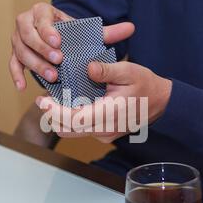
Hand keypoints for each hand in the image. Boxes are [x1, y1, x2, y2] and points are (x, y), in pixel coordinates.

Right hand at [9, 2, 134, 89]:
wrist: (56, 41)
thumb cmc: (72, 37)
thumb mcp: (88, 34)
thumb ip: (107, 32)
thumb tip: (131, 28)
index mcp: (43, 12)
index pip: (41, 17)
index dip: (47, 29)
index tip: (58, 42)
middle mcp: (26, 23)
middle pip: (27, 34)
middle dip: (42, 48)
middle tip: (58, 62)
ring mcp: (18, 40)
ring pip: (20, 51)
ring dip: (34, 64)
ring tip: (52, 77)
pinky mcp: (15, 55)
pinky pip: (12, 64)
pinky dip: (16, 75)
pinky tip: (23, 87)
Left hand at [36, 62, 171, 143]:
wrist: (160, 103)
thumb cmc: (145, 85)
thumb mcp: (129, 71)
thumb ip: (108, 70)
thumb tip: (89, 68)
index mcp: (109, 114)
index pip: (74, 119)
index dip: (55, 111)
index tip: (42, 100)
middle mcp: (104, 130)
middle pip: (68, 129)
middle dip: (52, 115)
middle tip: (43, 99)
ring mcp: (104, 135)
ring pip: (72, 132)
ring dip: (60, 118)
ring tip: (53, 99)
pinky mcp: (103, 134)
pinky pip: (81, 130)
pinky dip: (71, 119)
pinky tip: (69, 104)